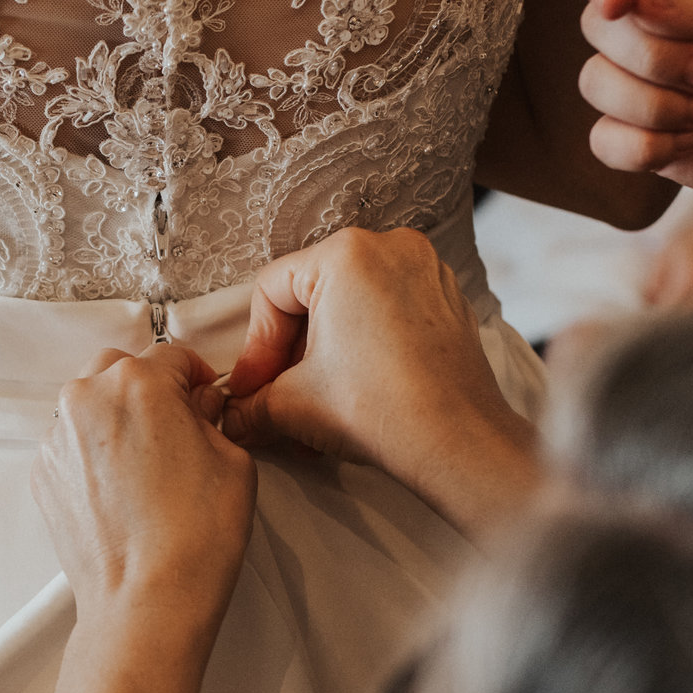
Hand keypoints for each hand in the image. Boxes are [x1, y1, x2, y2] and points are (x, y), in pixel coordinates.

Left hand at [36, 345, 257, 618]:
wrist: (146, 601)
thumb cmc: (197, 535)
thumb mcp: (234, 461)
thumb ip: (211, 417)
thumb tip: (198, 407)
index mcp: (140, 383)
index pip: (172, 355)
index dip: (196, 376)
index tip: (204, 397)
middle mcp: (88, 398)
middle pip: (120, 369)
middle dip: (148, 388)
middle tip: (175, 426)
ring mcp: (58, 438)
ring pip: (89, 404)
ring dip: (115, 418)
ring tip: (145, 463)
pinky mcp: (42, 474)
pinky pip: (70, 444)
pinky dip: (93, 454)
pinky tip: (120, 491)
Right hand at [220, 229, 538, 536]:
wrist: (459, 445)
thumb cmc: (379, 410)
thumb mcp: (292, 404)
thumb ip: (251, 405)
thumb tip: (232, 418)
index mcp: (345, 253)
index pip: (272, 291)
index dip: (255, 348)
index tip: (250, 391)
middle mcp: (390, 247)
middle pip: (313, 296)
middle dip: (291, 355)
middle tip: (277, 400)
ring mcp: (427, 271)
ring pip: (351, 306)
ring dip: (325, 356)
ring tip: (315, 406)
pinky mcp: (449, 301)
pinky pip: (389, 314)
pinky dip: (365, 348)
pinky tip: (354, 393)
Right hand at [580, 0, 692, 206]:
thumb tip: (630, 0)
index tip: (617, 2)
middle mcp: (657, 24)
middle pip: (598, 25)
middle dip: (651, 55)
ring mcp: (648, 83)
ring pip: (594, 82)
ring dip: (652, 104)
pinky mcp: (647, 137)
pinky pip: (605, 141)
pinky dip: (644, 146)